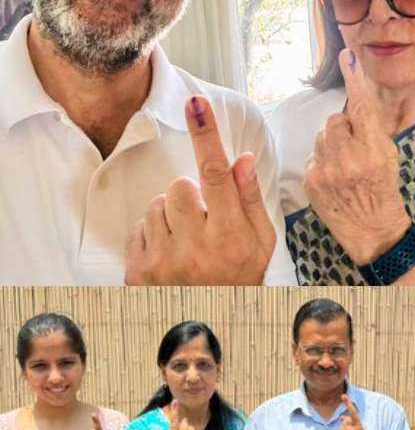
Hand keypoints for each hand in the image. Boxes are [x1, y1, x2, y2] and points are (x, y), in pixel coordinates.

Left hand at [124, 97, 276, 284]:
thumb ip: (250, 199)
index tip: (197, 105)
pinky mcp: (139, 270)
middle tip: (204, 219)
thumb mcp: (262, 242)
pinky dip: (155, 234)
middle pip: (180, 187)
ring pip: (157, 205)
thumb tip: (240, 158)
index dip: (206, 136)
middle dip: (191, 196)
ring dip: (171, 215)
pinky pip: (140, 228)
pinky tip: (171, 254)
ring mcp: (163, 261)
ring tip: (187, 240)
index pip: (216, 175)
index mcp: (231, 236)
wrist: (210, 324)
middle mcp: (195, 247)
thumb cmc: (241, 278)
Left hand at [304, 50, 412, 265]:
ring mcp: (327, 170)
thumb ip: (372, 131)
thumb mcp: (389, 157)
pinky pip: (312, 155)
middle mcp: (350, 158)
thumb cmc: (384, 191)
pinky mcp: (311, 180)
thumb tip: (354, 104)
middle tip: (355, 149)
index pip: (362, 107)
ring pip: (321, 136)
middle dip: (344, 129)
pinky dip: (322, 162)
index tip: (348, 56)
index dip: (355, 79)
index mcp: (375, 150)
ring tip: (345, 167)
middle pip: (335, 120)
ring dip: (332, 145)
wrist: (373, 231)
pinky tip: (334, 179)